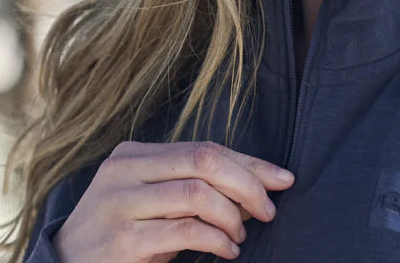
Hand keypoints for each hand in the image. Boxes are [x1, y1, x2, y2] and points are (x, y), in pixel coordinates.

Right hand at [52, 140, 295, 261]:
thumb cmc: (116, 238)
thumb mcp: (150, 204)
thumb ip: (192, 189)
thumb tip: (256, 187)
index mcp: (133, 154)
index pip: (204, 148)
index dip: (249, 163)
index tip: (283, 178)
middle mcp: (124, 171)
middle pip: (204, 161)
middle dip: (247, 184)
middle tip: (269, 210)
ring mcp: (120, 204)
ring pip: (198, 193)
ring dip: (232, 217)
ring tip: (239, 237)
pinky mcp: (122, 242)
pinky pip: (185, 231)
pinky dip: (216, 240)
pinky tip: (225, 250)